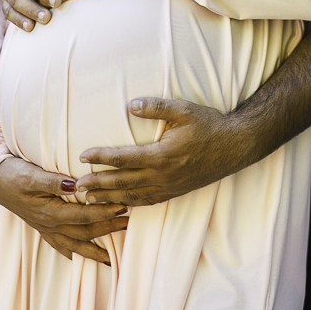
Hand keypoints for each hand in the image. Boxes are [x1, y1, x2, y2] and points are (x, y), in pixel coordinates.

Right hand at [0, 157, 127, 264]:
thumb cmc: (13, 174)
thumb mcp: (33, 175)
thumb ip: (54, 182)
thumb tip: (76, 186)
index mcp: (50, 212)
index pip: (84, 215)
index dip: (104, 212)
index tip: (123, 207)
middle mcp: (49, 224)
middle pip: (84, 232)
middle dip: (107, 229)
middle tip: (128, 225)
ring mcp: (44, 228)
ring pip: (74, 243)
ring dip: (94, 248)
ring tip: (112, 256)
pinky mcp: (40, 226)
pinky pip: (59, 244)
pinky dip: (72, 252)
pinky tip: (79, 256)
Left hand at [75, 98, 246, 206]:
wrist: (235, 147)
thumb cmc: (209, 125)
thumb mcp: (184, 110)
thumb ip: (156, 107)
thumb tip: (130, 105)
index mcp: (161, 155)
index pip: (123, 159)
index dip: (101, 157)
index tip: (83, 156)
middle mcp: (162, 176)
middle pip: (122, 182)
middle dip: (97, 184)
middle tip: (75, 187)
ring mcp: (169, 187)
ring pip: (132, 196)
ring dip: (108, 198)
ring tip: (88, 199)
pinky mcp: (175, 192)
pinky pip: (147, 202)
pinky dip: (129, 204)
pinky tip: (119, 204)